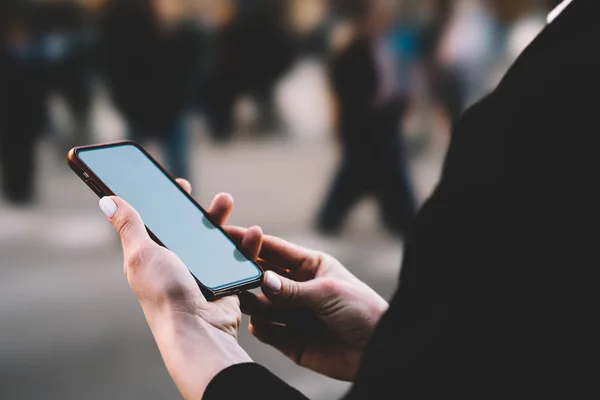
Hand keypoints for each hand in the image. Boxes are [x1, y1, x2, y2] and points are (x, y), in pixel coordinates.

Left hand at [99, 179, 261, 398]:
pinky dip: (247, 245)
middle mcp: (177, 262)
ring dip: (224, 220)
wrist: (197, 329)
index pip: (160, 221)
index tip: (179, 183)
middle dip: (203, 209)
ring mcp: (202, 272)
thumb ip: (129, 226)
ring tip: (228, 202)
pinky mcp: (224, 281)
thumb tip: (107, 201)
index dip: (168, 201)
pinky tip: (253, 232)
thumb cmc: (164, 293)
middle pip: (191, 228)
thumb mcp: (141, 253)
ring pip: (216, 239)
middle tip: (213, 194)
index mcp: (154, 254)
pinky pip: (237, 257)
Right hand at [227, 227, 388, 381]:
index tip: (226, 234)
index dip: (251, 242)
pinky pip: (266, 330)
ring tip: (238, 298)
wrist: (377, 351)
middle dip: (245, 273)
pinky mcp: (290, 340)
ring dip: (250, 301)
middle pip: (262, 276)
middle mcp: (297, 288)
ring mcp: (292, 314)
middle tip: (225, 271)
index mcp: (309, 267)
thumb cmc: (362, 311)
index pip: (274, 250)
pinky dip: (260, 327)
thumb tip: (261, 279)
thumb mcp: (329, 293)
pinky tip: (260, 324)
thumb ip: (293, 290)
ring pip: (260, 304)